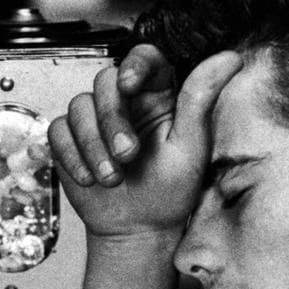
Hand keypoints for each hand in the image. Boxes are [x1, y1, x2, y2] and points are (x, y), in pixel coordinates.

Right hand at [48, 44, 242, 237]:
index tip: (129, 86)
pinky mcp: (70, 142)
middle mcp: (124, 104)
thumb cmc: (169, 191)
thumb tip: (229, 58)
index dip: (133, 65)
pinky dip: (71, 156)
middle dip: (111, 120)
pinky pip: (58, 132)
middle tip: (126, 156)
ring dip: (92, 145)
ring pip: (78, 107)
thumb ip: (201, 98)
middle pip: (104, 82)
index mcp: (158, 97)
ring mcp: (93, 122)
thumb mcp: (191, 146)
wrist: (138, 229)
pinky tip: (88, 178)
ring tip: (111, 178)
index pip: (143, 59)